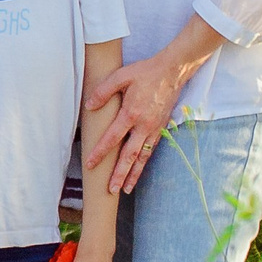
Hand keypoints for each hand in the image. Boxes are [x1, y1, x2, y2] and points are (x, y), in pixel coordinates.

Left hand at [85, 51, 201, 192]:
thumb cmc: (144, 73)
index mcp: (131, 113)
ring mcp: (154, 129)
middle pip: (129, 155)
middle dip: (119, 174)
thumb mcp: (120, 76)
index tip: (91, 164)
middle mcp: (144, 125)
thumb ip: (103, 91)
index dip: (101, 152)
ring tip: (125, 189)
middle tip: (110, 190)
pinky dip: (144, 163)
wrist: (172, 72)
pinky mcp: (161, 129)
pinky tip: (138, 171)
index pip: (113, 138)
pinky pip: (151, 150)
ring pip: (142, 157)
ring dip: (133, 174)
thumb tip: (89, 106)